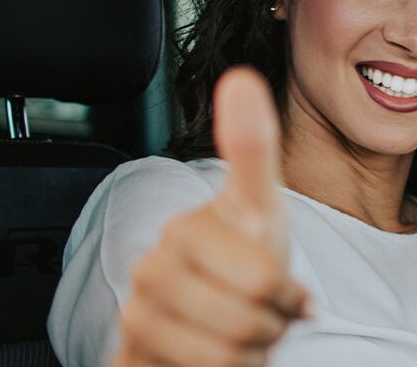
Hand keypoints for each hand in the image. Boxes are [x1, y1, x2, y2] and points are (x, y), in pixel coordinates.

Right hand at [114, 68, 308, 366]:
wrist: (208, 321)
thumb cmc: (240, 261)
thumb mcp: (260, 207)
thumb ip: (253, 146)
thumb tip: (240, 77)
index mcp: (185, 230)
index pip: (263, 277)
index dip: (286, 293)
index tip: (283, 287)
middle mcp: (151, 272)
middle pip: (245, 319)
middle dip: (269, 325)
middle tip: (263, 315)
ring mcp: (137, 317)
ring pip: (223, 356)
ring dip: (248, 354)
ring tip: (242, 335)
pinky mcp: (131, 358)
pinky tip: (217, 360)